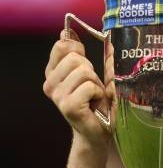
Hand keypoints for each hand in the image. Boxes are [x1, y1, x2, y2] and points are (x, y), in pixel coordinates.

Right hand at [43, 29, 111, 149]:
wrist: (100, 130)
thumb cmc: (99, 103)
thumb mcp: (99, 76)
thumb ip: (100, 58)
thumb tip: (106, 36)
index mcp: (54, 73)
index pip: (61, 46)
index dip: (77, 48)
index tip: (85, 59)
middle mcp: (51, 83)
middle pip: (75, 58)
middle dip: (91, 69)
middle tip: (92, 86)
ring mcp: (57, 95)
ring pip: (84, 71)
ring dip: (96, 83)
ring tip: (94, 96)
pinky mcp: (68, 105)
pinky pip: (89, 86)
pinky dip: (98, 93)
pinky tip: (95, 103)